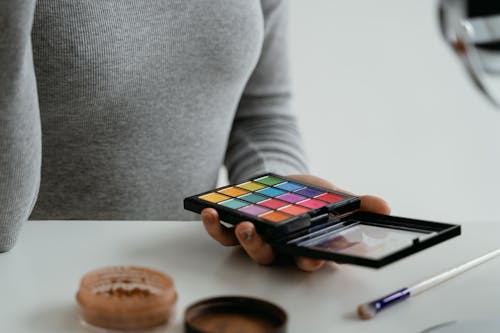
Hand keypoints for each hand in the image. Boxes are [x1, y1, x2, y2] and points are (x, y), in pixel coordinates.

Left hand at [201, 174, 389, 271]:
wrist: (285, 183)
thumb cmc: (313, 196)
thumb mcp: (335, 196)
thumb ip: (358, 204)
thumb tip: (386, 207)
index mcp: (306, 246)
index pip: (311, 260)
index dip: (311, 262)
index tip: (311, 259)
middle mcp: (281, 249)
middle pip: (274, 259)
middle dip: (267, 251)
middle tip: (264, 239)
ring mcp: (258, 241)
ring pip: (248, 249)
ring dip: (243, 239)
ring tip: (241, 224)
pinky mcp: (236, 228)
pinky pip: (223, 233)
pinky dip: (214, 224)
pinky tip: (211, 210)